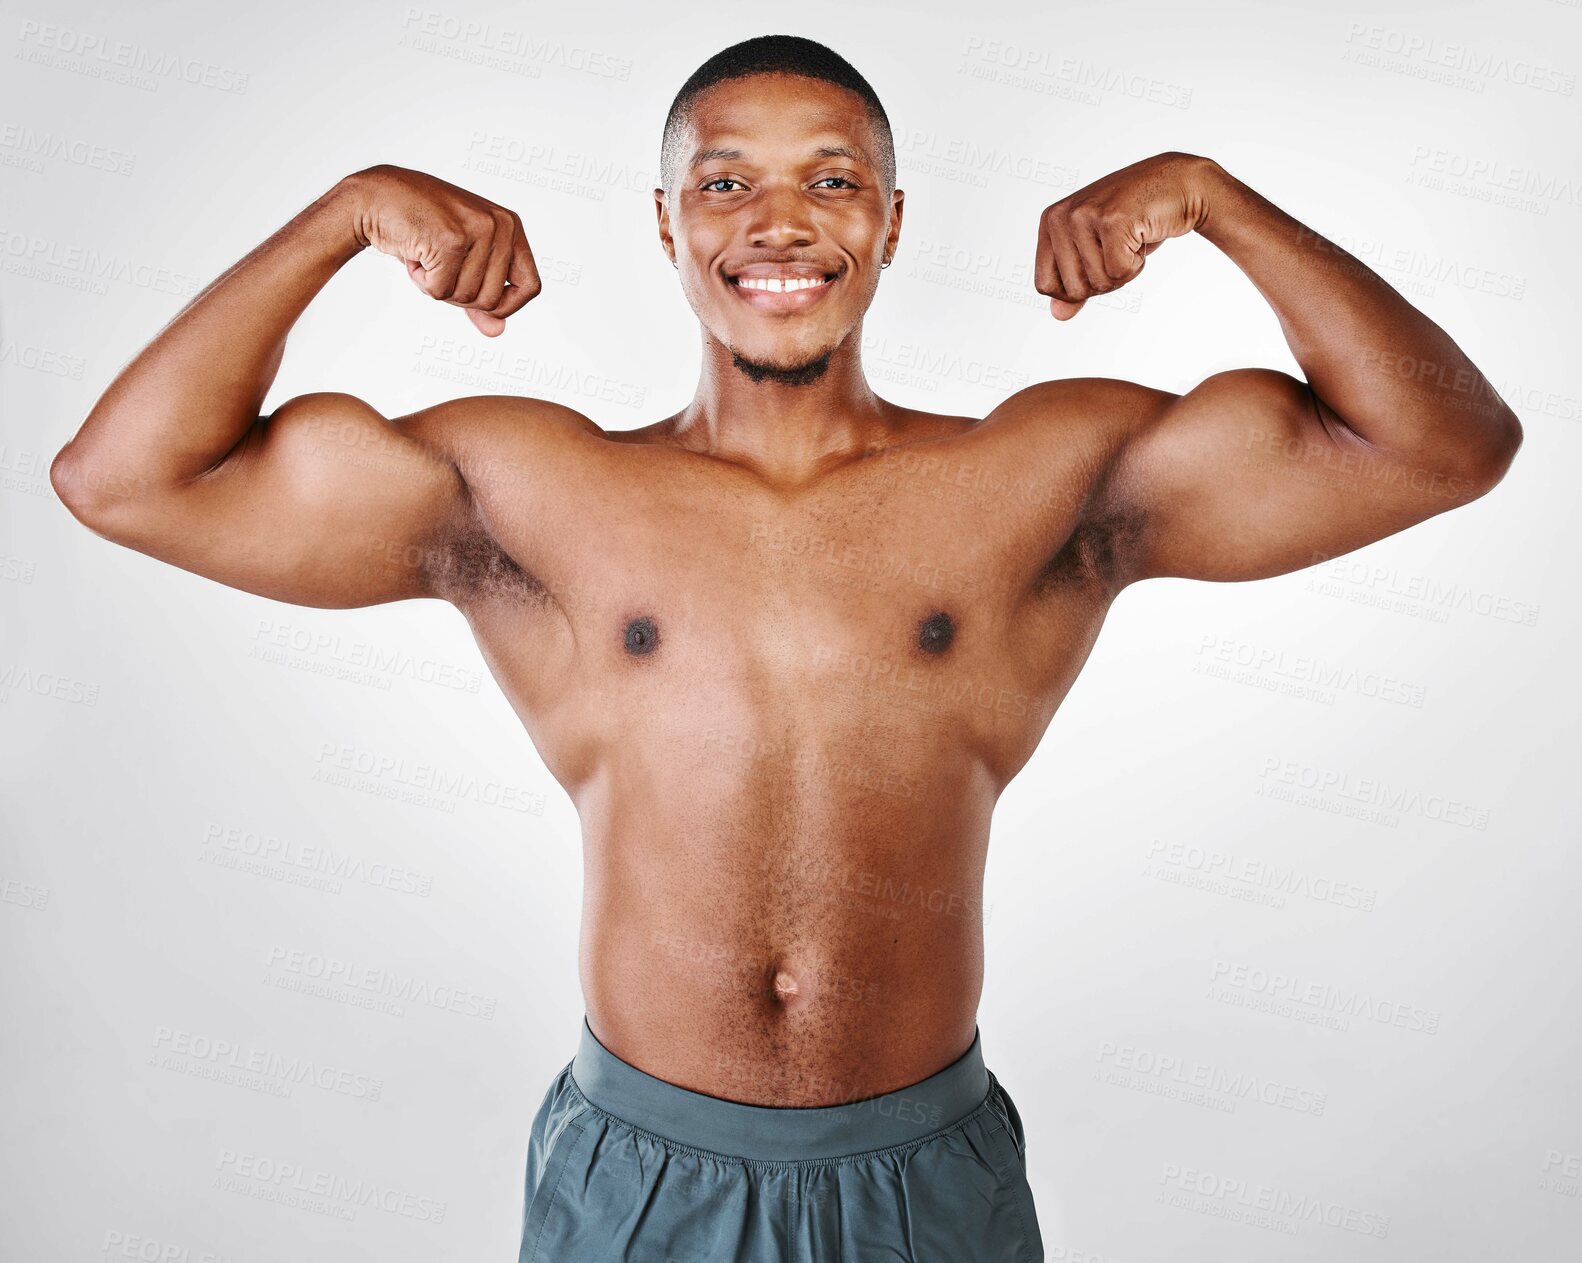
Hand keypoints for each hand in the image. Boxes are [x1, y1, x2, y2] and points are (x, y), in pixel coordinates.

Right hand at [342, 164, 541, 335]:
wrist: (377, 198)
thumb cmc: (421, 227)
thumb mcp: (461, 261)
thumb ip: (481, 295)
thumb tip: (498, 332)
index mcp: (511, 227)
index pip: (530, 286)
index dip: (507, 306)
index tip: (482, 305)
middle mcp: (500, 226)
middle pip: (492, 300)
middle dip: (459, 295)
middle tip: (439, 266)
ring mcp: (477, 230)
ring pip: (465, 296)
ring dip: (437, 286)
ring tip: (426, 254)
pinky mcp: (450, 240)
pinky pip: (440, 290)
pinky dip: (422, 281)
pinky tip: (414, 254)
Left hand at [1034, 151, 1217, 319]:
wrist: (1180, 184)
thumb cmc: (1137, 219)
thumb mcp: (1099, 252)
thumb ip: (1076, 282)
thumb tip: (1058, 316)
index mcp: (1050, 221)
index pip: (1045, 285)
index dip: (1079, 288)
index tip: (1099, 259)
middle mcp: (1061, 216)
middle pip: (1074, 289)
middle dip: (1105, 279)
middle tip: (1121, 246)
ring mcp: (1084, 215)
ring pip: (1099, 282)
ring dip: (1125, 269)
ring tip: (1132, 236)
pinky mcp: (1112, 220)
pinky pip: (1119, 272)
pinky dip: (1138, 264)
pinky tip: (1143, 234)